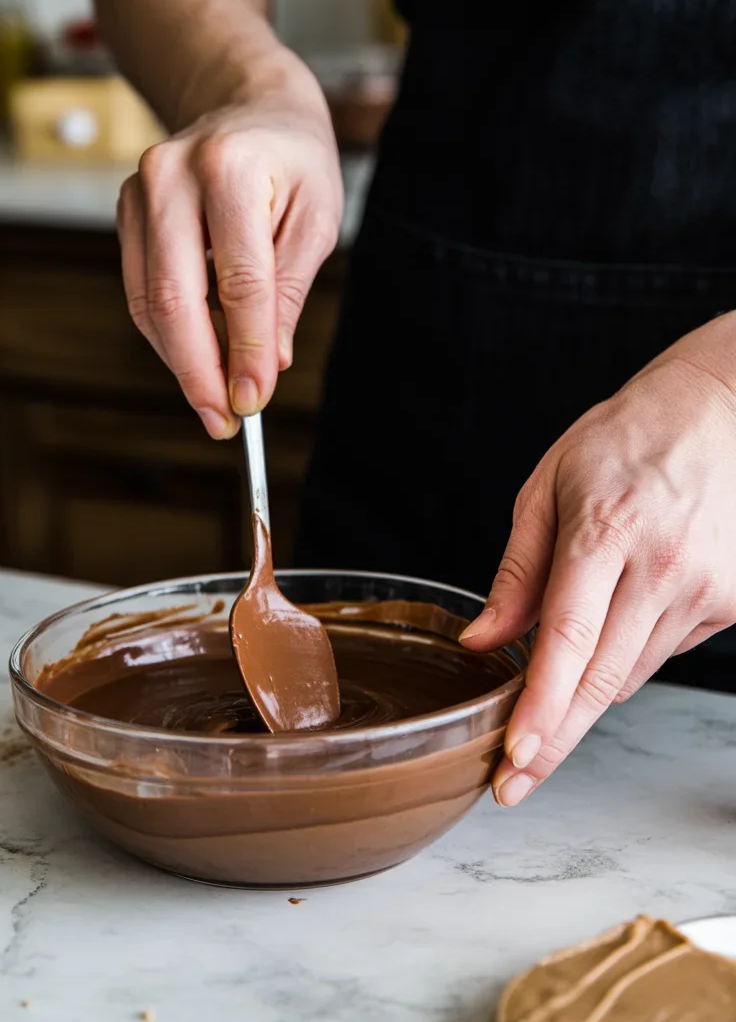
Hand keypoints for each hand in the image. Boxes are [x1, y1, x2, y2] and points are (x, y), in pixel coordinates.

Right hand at [117, 65, 341, 439]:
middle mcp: (172, 175)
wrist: (247, 103)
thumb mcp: (315, 218)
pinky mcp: (126, 212)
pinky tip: (194, 360)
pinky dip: (166, 335)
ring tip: (212, 402)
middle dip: (199, 370)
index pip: (239, 280)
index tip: (254, 400)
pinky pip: (141, 290)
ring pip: (149, 301)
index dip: (246, 349)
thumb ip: (288, 290)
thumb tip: (269, 363)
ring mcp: (139, 191)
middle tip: (221, 420)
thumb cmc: (293, 161)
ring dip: (180, 361)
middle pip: (177, 296)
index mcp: (231, 167)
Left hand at [459, 312, 735, 805]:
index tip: (514, 759)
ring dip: (583, 694)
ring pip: (628, 676)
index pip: (568, 640)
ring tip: (551, 682)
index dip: (541, 709)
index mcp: (606, 530)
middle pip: (601, 680)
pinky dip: (623, 655)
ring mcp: (704, 589)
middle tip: (513, 784)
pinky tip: (618, 616)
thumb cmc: (623, 439)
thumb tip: (482, 644)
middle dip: (554, 741)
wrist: (721, 410)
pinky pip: (658, 654)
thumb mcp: (547, 487)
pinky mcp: (729, 604)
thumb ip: (516, 573)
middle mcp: (662, 567)